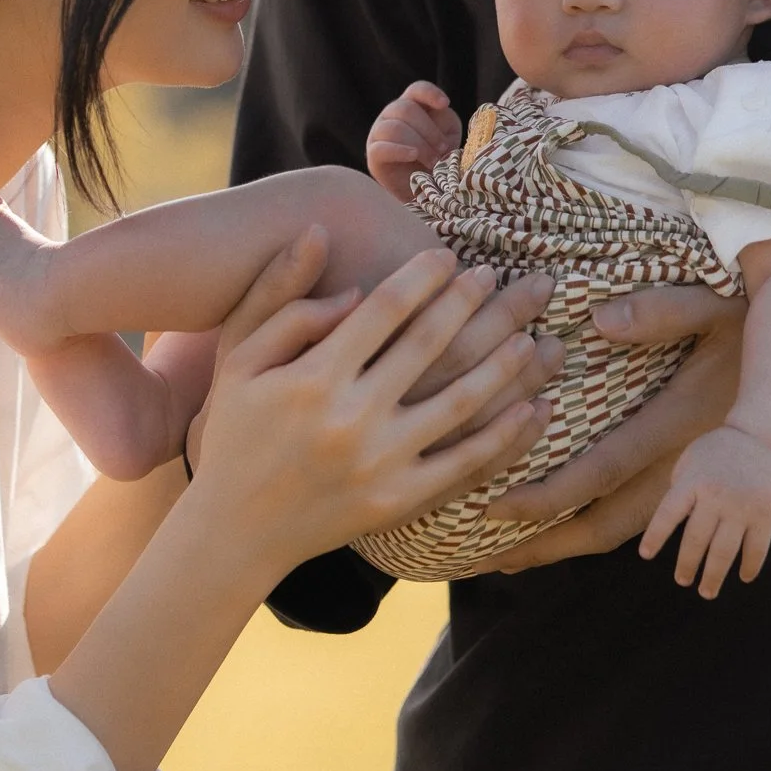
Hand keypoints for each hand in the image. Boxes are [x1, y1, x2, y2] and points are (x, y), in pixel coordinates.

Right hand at [188, 227, 550, 572]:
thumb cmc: (236, 430)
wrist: (235, 530)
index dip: (423, 276)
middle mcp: (351, 419)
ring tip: (536, 335)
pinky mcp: (399, 502)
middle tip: (509, 279)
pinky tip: (535, 408)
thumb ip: (279, 297)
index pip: (384, 310)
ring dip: (507, 365)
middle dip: (478, 304)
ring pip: (461, 402)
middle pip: (433, 346)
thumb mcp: (237, 356)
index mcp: (313, 377)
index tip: (451, 255)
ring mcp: (379, 464)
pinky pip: (465, 463)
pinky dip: (506, 436)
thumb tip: (322, 240)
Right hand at [367, 81, 462, 200]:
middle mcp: (392, 114)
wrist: (424, 188)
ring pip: (395, 128)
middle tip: (444, 150)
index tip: (445, 104)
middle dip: (429, 131)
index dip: (429, 93)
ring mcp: (379, 133)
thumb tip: (440, 112)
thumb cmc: (438, 157)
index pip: (416, 90)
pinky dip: (400, 151)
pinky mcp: (373, 156)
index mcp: (412, 105)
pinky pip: (382, 148)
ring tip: (433, 161)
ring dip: (419, 144)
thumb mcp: (448, 136)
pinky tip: (413, 155)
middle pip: (406, 109)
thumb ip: (444, 122)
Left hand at [472, 284, 746, 572]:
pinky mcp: (699, 485)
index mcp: (674, 424)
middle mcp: (681, 465)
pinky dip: (603, 531)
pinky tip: (572, 532)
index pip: (600, 472)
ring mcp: (694, 482)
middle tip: (492, 558)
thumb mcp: (712, 306)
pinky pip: (647, 522)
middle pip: (607, 525)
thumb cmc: (755, 326)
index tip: (497, 509)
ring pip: (626, 532)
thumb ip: (659, 312)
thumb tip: (598, 321)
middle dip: (547, 545)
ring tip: (521, 555)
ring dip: (571, 546)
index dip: (548, 497)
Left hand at [639, 425, 770, 597]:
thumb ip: (679, 488)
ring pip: (725, 552)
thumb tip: (667, 523)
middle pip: (697, 540)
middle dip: (687, 565)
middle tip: (682, 580)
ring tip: (706, 592)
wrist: (765, 436)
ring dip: (714, 576)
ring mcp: (743, 508)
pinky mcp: (767, 515)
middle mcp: (716, 496)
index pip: (668, 514)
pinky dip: (750, 566)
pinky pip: (757, 549)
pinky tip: (743, 577)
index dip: (656, 536)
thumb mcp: (691, 459)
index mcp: (693, 481)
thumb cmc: (721, 449)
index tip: (646, 555)